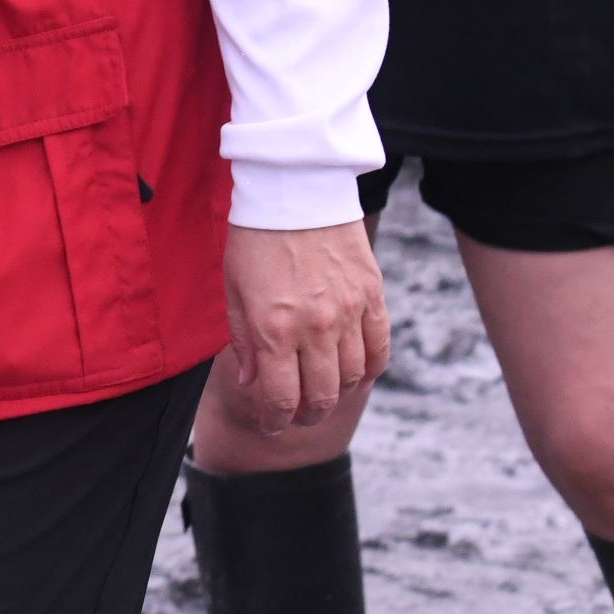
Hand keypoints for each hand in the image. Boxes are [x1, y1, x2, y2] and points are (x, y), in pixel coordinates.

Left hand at [219, 219, 390, 431]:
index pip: (280, 399)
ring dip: (336, 394)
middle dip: (306, 416)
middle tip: (297, 415)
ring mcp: (348, 312)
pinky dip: (370, 370)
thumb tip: (251, 383)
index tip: (271, 425)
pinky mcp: (372, 295)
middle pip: (321, 397)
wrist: (296, 189)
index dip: (275, 421)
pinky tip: (356, 375)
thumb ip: (243, 341)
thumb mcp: (233, 289)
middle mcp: (314, 326)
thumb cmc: (255, 238)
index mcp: (273, 328)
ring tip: (323, 392)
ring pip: (352, 378)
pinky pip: (379, 349)